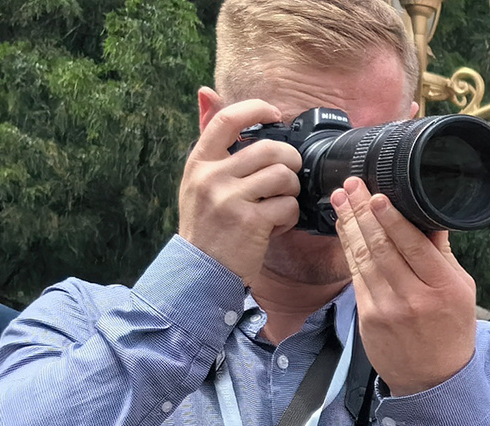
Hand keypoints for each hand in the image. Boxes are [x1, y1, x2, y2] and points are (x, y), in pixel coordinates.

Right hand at [178, 99, 300, 288]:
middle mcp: (211, 176)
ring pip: (283, 175)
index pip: (226, 119)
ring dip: (291, 190)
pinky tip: (276, 224)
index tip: (275, 113)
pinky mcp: (248, 221)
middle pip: (269, 149)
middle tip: (288, 175)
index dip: (255, 109)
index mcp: (199, 162)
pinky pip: (287, 206)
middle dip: (290, 161)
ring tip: (280, 203)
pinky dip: (289, 216)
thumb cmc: (206, 224)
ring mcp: (229, 198)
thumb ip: (211, 141)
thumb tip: (207, 92)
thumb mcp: (198, 179)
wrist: (199, 270)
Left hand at [331, 180, 477, 395]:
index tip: (376, 195)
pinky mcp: (368, 317)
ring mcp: (387, 308)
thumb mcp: (462, 292)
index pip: (413, 245)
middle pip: (382, 246)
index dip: (391, 219)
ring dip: (349, 225)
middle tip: (350, 186)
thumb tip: (427, 219)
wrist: (434, 379)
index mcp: (443, 288)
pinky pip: (356, 275)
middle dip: (363, 212)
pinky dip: (348, 249)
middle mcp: (414, 298)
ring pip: (363, 258)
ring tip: (341, 199)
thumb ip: (441, 256)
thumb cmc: (452, 331)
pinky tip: (343, 230)